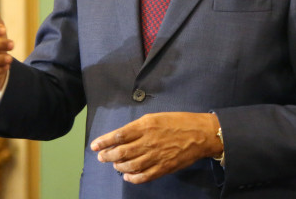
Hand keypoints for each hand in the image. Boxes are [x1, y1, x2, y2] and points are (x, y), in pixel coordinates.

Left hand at [90, 112, 221, 183]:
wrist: (200, 134)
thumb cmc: (178, 122)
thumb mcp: (155, 117)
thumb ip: (138, 127)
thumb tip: (122, 136)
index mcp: (145, 125)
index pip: (118, 135)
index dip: (104, 141)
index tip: (94, 146)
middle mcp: (148, 141)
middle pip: (121, 152)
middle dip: (107, 155)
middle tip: (101, 157)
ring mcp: (156, 156)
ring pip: (130, 165)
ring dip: (118, 166)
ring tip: (113, 164)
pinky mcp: (163, 168)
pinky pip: (144, 176)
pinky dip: (132, 178)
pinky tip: (127, 176)